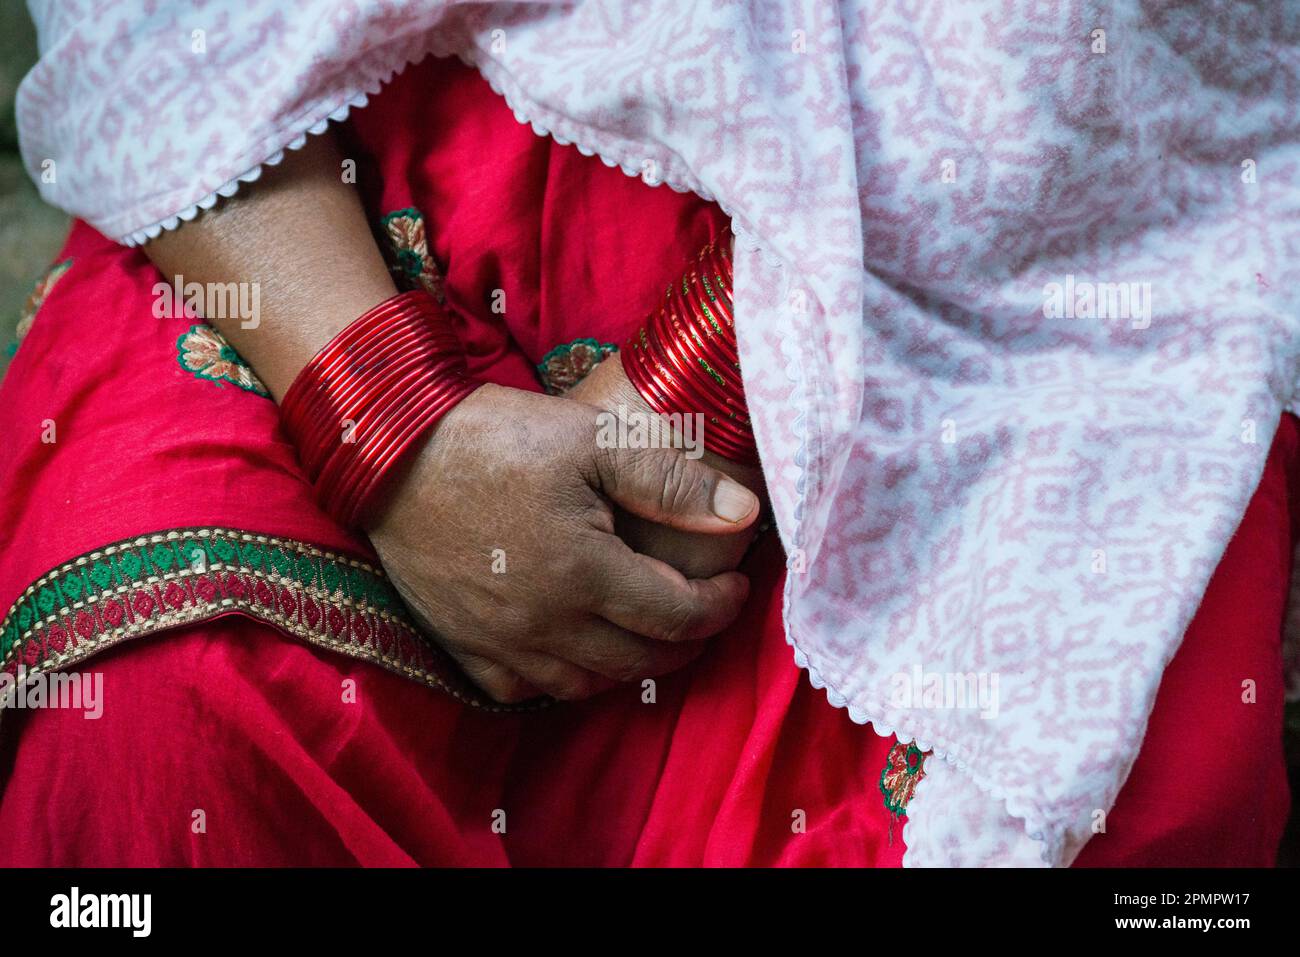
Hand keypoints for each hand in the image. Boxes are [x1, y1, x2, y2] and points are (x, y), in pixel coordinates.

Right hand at [367, 383, 760, 702]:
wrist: (392, 447)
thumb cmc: (497, 436)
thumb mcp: (594, 439)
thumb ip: (672, 482)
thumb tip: (744, 514)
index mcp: (585, 574)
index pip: (677, 617)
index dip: (720, 608)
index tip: (736, 586)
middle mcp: (544, 623)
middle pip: (638, 661)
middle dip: (684, 643)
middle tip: (703, 613)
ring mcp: (498, 641)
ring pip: (584, 685)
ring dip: (628, 667)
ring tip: (647, 633)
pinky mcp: (460, 642)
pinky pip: (520, 690)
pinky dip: (559, 680)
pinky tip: (572, 652)